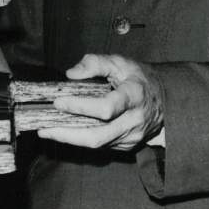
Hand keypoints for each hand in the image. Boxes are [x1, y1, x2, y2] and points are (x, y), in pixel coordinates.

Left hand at [37, 54, 164, 150]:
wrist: (165, 100)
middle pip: (98, 136)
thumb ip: (95, 63)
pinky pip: (101, 146)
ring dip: (69, 139)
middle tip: (43, 127)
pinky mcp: (127, 146)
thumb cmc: (138, 78)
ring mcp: (132, 136)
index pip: (105, 108)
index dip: (80, 106)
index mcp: (134, 96)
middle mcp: (134, 120)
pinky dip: (81, 140)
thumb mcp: (120, 62)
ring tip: (46, 131)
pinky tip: (64, 132)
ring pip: (97, 144)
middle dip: (67, 134)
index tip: (58, 101)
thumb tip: (71, 74)